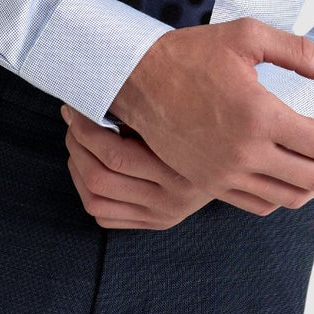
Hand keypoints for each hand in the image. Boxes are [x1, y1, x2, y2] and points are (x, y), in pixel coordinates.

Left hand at [60, 105, 214, 229]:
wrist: (240, 159)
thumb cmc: (206, 121)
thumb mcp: (182, 113)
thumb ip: (146, 109)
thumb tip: (97, 91)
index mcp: (180, 172)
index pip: (114, 155)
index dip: (85, 129)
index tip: (76, 106)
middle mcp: (170, 201)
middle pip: (99, 178)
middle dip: (76, 144)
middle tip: (72, 119)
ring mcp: (161, 216)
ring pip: (96, 201)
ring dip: (77, 167)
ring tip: (76, 140)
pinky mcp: (154, 223)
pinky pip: (104, 216)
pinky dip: (86, 192)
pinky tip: (87, 167)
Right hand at [108, 18, 313, 214]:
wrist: (135, 79)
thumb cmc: (190, 53)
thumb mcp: (247, 36)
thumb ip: (298, 52)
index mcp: (259, 116)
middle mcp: (244, 153)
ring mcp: (225, 174)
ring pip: (291, 197)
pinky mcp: (209, 184)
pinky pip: (260, 204)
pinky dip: (286, 195)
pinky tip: (294, 174)